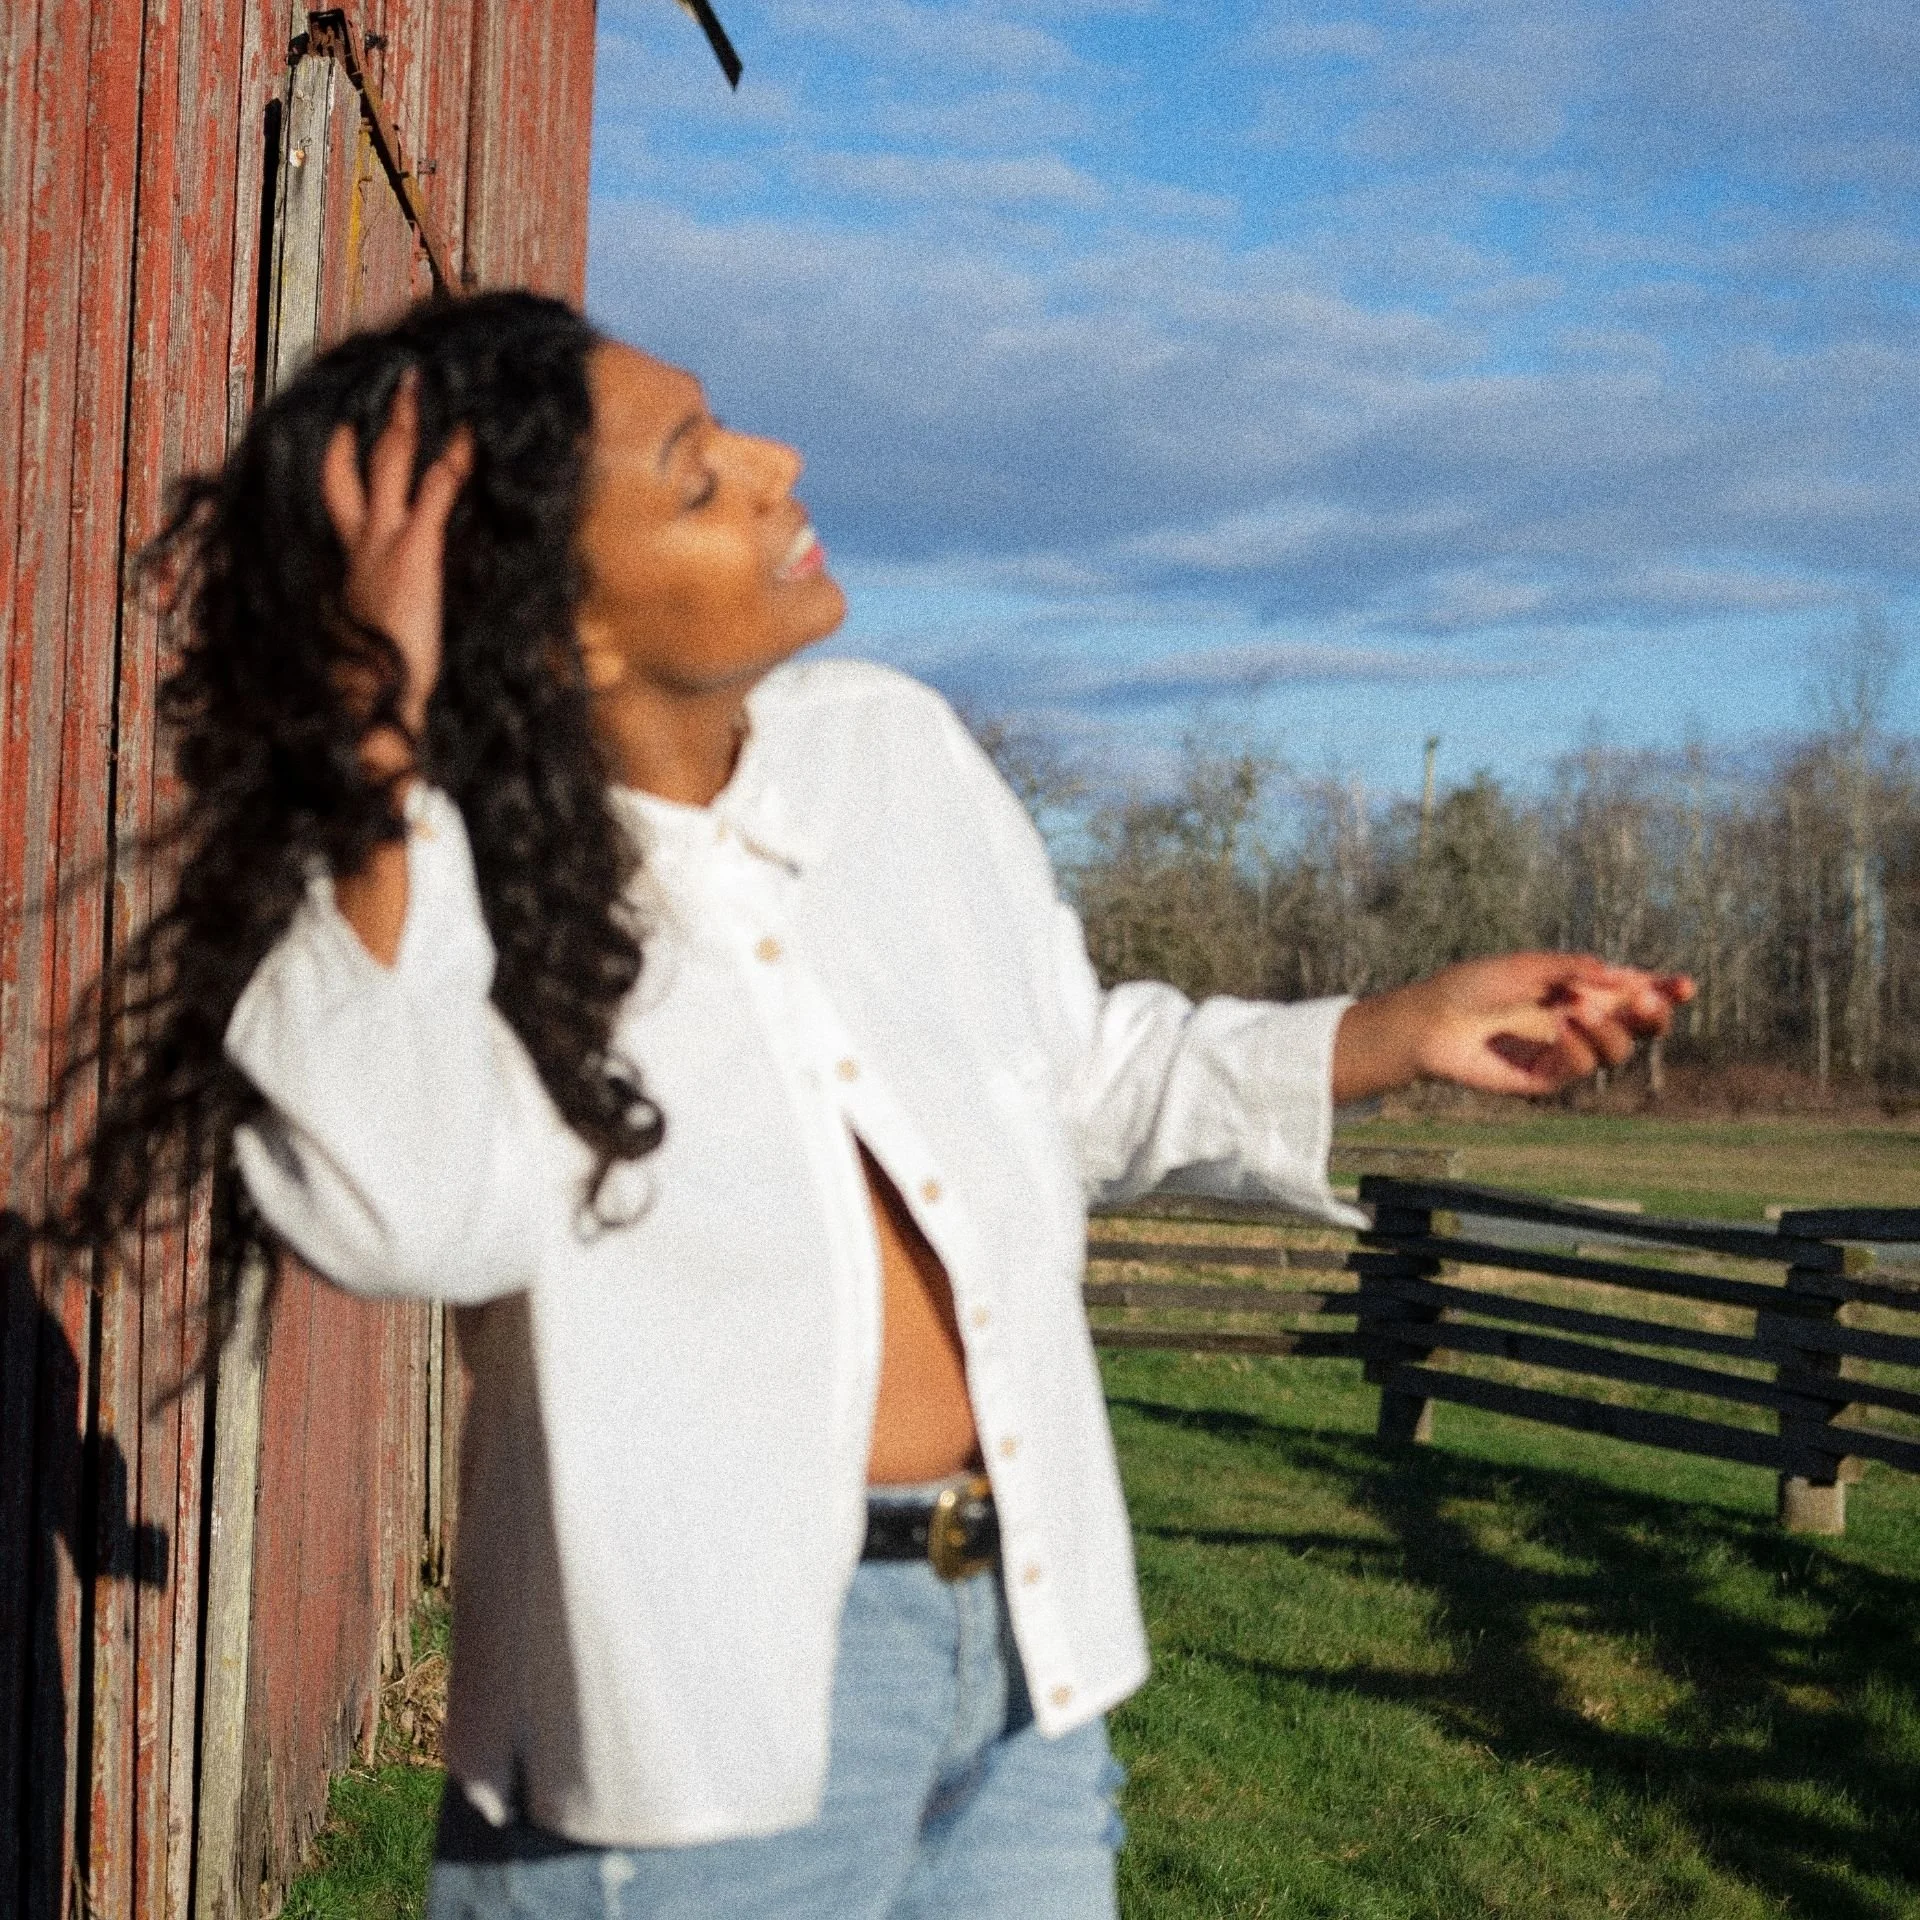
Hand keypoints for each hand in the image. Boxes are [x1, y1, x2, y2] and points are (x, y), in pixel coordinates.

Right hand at [319, 373, 472, 765]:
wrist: (373, 716)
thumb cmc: (375, 691)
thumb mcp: (366, 647)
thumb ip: (368, 628)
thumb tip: (372, 632)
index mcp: (343, 569)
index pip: (334, 501)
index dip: (337, 462)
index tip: (344, 431)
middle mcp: (355, 548)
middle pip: (348, 469)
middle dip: (366, 426)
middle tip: (377, 387)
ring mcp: (381, 544)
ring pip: (389, 463)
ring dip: (404, 420)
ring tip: (417, 379)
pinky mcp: (414, 551)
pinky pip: (436, 490)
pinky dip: (455, 457)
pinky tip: (473, 432)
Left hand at [1332, 953, 1694, 1102]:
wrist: (1430, 1021)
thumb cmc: (1472, 987)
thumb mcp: (1528, 968)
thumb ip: (1574, 970)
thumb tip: (1622, 975)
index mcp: (1578, 990)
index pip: (1631, 993)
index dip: (1662, 991)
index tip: (1685, 986)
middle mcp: (1578, 1022)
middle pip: (1638, 1028)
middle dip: (1652, 1015)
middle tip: (1646, 1002)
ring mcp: (1564, 1052)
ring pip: (1618, 1051)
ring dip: (1609, 1029)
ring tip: (1577, 1009)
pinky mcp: (1546, 1078)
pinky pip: (1581, 1066)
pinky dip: (1577, 1045)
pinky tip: (1558, 1028)